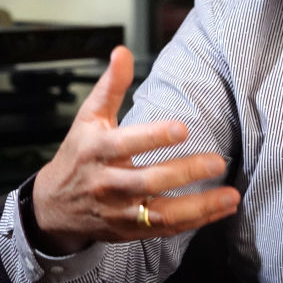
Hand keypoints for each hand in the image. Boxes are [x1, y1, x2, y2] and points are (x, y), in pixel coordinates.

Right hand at [31, 46, 240, 254]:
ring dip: (199, 207)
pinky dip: (195, 222)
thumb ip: (111, 86)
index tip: (183, 128)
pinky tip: (221, 209)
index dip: (154, 137)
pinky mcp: (130, 231)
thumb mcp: (88, 117)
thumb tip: (122, 51)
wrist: (52, 206)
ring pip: (161, 213)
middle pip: (148, 181)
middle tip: (217, 161)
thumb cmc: (79, 154)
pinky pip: (165, 229)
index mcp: (98, 151)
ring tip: (230, 196)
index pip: (127, 144)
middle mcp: (108, 183)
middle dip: (185, 172)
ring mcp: (120, 211)